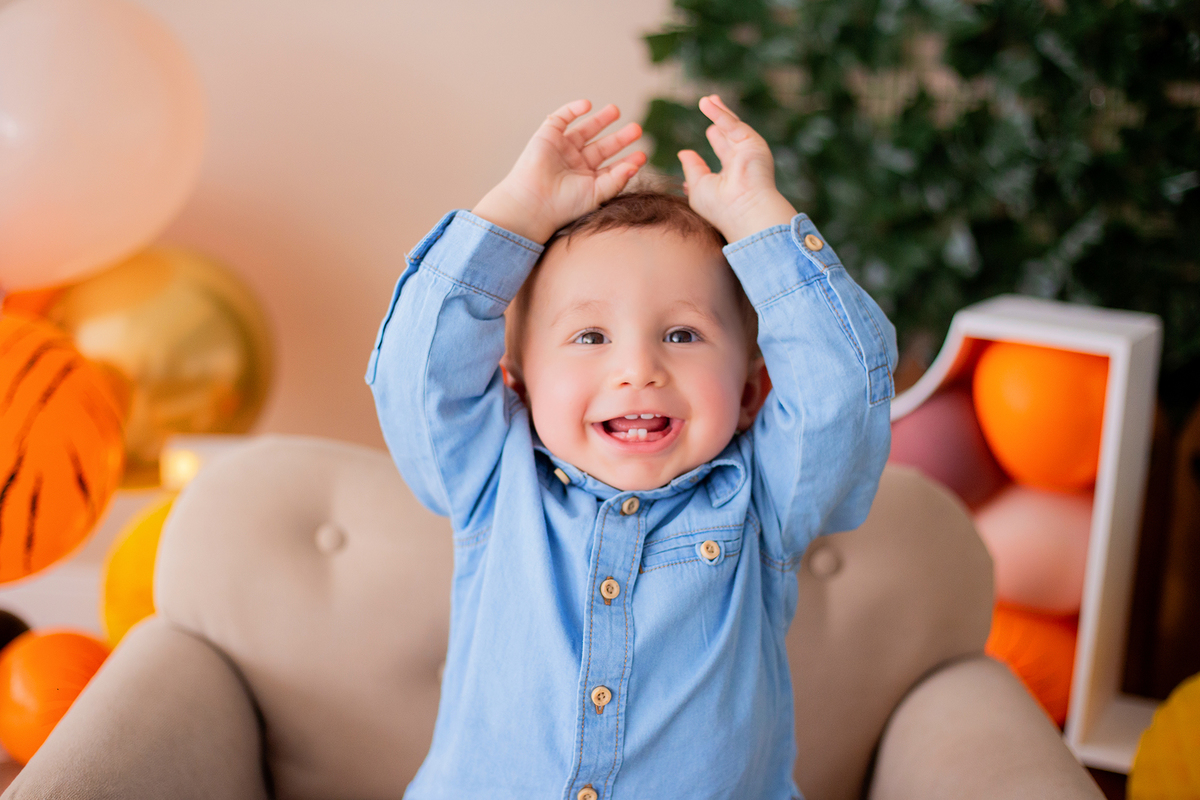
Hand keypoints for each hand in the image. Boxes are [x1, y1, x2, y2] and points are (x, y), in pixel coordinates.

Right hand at [472, 100, 646, 243]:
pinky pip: (561, 118)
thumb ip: (617, 179)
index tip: (642, 155)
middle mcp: (575, 163)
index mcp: (587, 180)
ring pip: (585, 129)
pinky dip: (573, 109)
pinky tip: (587, 105)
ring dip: (601, 119)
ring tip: (616, 111)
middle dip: (619, 138)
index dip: (627, 160)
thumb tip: (636, 166)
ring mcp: (562, 149)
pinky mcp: (547, 136)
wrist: (535, 202)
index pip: (611, 166)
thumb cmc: (565, 205)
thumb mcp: (597, 193)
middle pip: (602, 146)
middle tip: (636, 129)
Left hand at [678, 95, 796, 242]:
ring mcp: (748, 151)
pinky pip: (732, 124)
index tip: (708, 130)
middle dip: (721, 117)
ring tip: (706, 99)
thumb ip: (692, 168)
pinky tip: (706, 103)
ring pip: (732, 126)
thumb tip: (683, 153)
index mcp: (731, 173)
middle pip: (730, 133)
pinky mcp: (752, 142)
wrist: (744, 211)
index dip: (715, 137)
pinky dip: (718, 113)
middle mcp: (742, 160)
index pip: (723, 149)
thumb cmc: (721, 207)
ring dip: (719, 111)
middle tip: (710, 101)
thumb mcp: (699, 186)